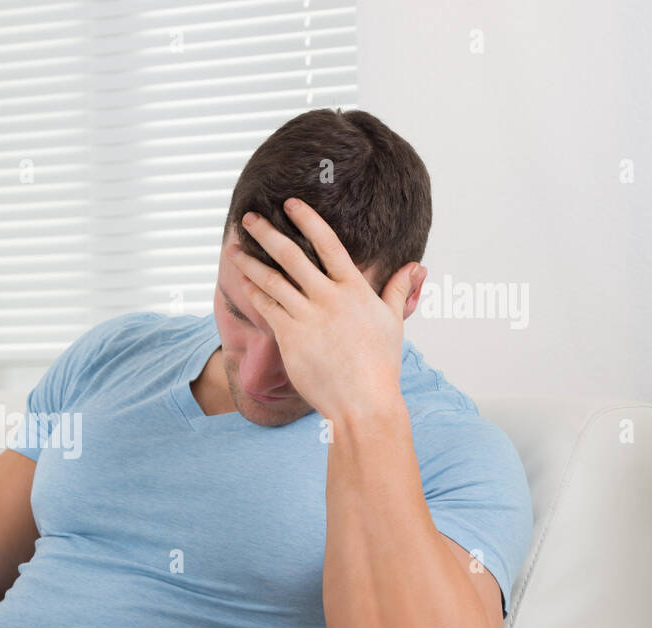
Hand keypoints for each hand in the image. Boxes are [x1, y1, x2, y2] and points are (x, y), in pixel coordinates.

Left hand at [229, 198, 423, 423]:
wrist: (362, 400)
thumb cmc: (379, 364)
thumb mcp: (394, 322)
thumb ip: (398, 290)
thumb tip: (416, 267)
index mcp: (354, 289)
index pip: (328, 244)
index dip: (308, 221)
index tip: (290, 204)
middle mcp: (329, 298)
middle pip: (292, 256)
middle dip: (268, 234)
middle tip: (250, 218)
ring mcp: (308, 316)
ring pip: (273, 280)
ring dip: (250, 262)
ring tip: (234, 248)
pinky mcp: (290, 336)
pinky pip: (267, 307)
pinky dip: (254, 292)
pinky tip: (244, 282)